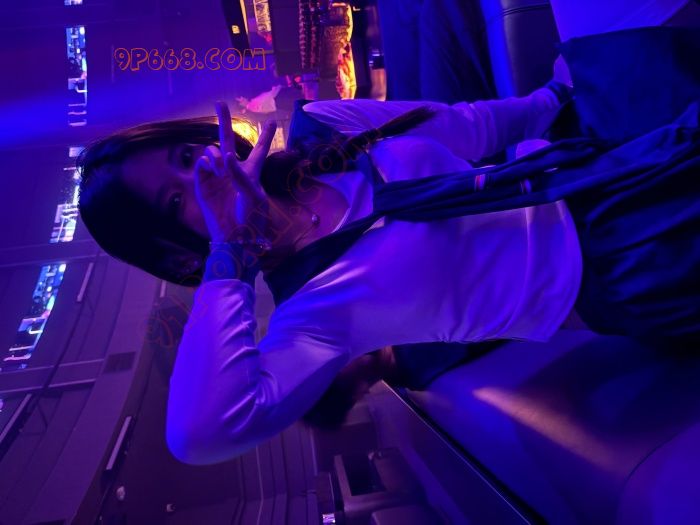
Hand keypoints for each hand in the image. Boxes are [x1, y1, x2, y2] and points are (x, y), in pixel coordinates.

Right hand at [193, 101, 276, 252]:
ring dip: (216, 154)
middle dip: (224, 121)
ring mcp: (217, 176)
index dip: (265, 136)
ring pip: (213, 152)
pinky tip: (212, 169)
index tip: (272, 121)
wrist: (234, 237)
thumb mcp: (253, 195)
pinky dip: (206, 164)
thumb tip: (226, 155)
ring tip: (221, 165)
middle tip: (219, 103)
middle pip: (229, 140)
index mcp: (252, 173)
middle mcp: (234, 171)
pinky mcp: (204, 185)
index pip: (259, 150)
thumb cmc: (250, 218)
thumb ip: (240, 173)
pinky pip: (201, 166)